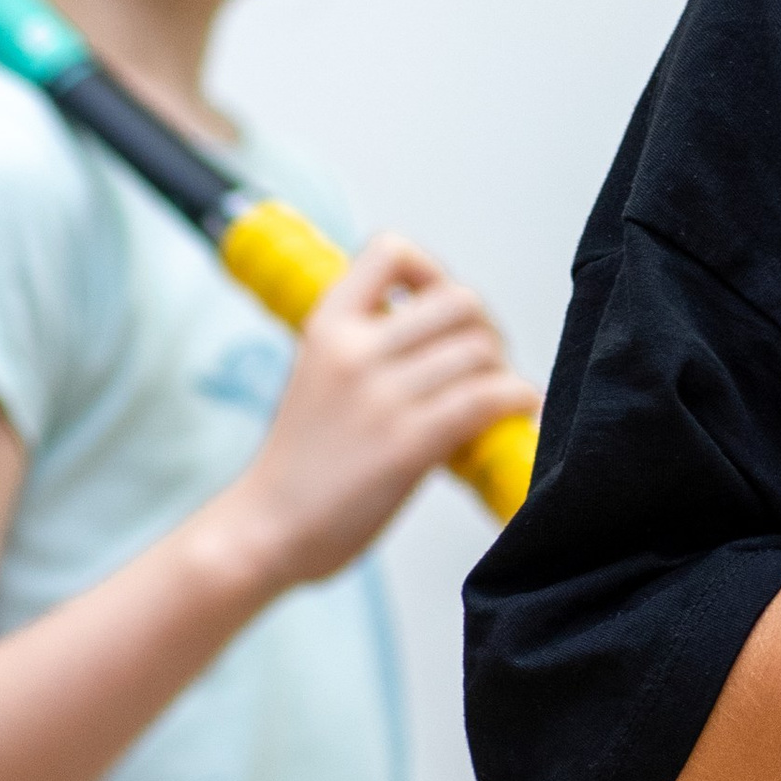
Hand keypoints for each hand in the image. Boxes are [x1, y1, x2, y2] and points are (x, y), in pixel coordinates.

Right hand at [213, 232, 536, 592]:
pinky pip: (487, 399)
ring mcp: (381, 397)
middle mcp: (354, 351)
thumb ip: (368, 344)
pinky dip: (517, 401)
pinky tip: (515, 413)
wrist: (264, 529)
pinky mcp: (408, 444)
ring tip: (497, 397)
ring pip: (480, 351)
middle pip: (460, 301)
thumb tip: (446, 330)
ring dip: (504, 371)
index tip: (441, 306)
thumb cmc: (300, 462)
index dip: (432, 270)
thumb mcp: (317, 373)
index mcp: (327, 326)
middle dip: (486, 329)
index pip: (391, 251)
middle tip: (483, 364)